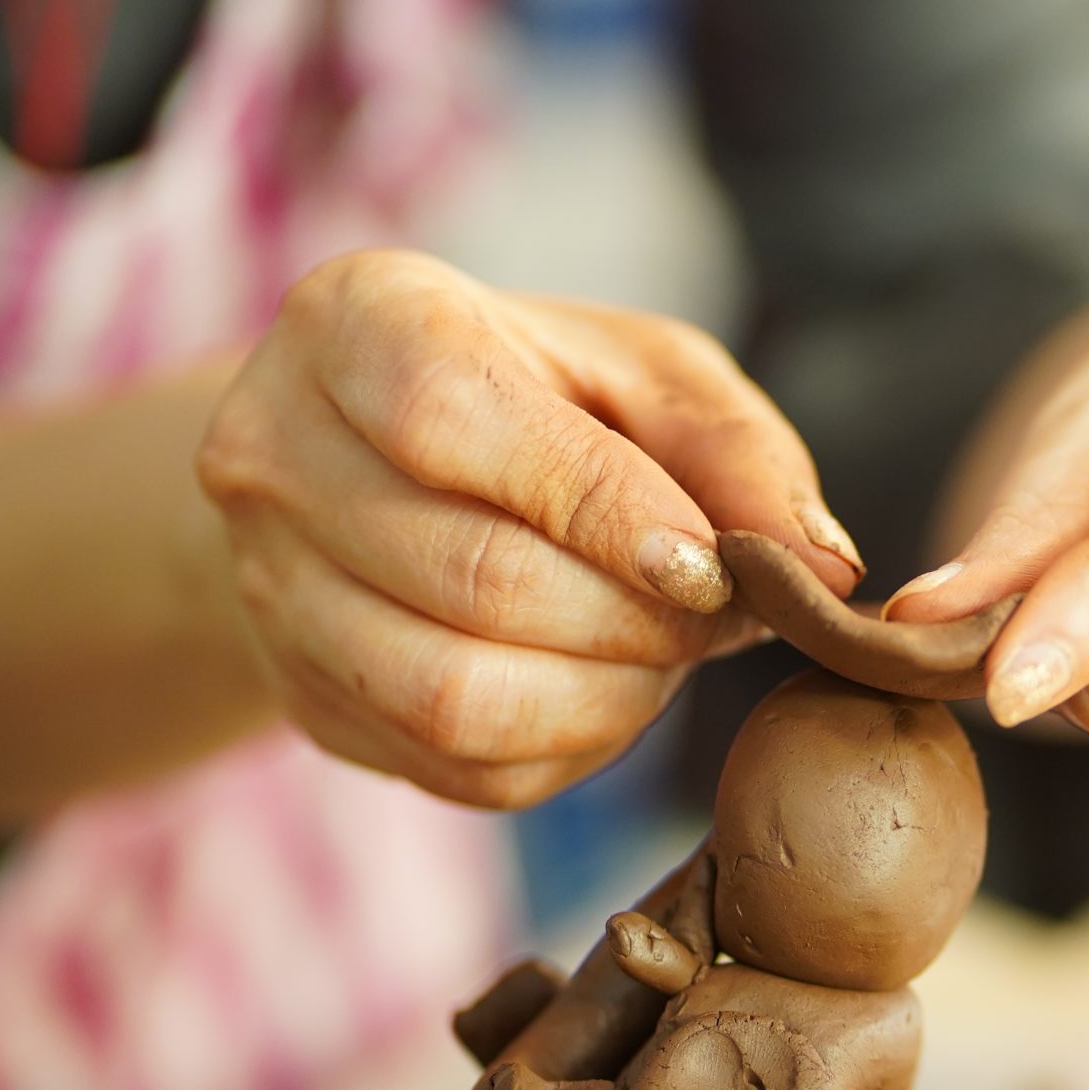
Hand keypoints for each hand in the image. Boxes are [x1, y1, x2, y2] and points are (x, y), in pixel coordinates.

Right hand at [197, 250, 859, 808]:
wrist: (383, 467)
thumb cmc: (541, 398)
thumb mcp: (646, 373)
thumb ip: (736, 449)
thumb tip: (820, 565)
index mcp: (353, 323)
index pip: (453, 422)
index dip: (602, 509)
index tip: (712, 562)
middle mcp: (271, 453)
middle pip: (469, 578)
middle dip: (632, 619)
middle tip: (713, 615)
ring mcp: (268, 590)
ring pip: (451, 695)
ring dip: (604, 698)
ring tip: (665, 654)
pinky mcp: (306, 701)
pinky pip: (454, 766)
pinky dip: (568, 749)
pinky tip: (607, 692)